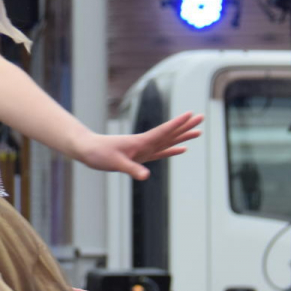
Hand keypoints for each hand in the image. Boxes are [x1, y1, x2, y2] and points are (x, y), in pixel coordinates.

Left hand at [76, 112, 203, 179]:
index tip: (191, 114)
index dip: (177, 124)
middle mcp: (145, 143)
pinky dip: (172, 150)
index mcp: (141, 142)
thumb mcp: (115, 163)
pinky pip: (161, 152)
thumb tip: (146, 176)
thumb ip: (131, 169)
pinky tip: (182, 149)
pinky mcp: (140, 156)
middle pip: (170, 133)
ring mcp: (144, 149)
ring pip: (168, 141)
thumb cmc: (99, 154)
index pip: (163, 131)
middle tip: (202, 117)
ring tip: (198, 132)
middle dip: (186, 126)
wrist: (88, 150)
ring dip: (182, 136)